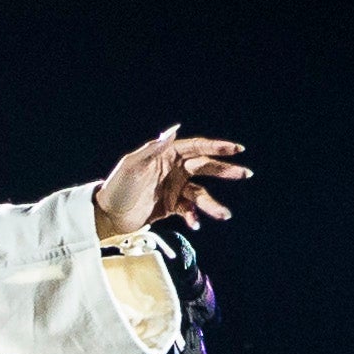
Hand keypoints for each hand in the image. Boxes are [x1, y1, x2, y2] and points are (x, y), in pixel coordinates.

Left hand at [93, 126, 249, 236]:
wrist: (107, 215)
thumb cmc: (117, 187)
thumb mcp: (133, 166)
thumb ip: (154, 149)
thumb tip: (174, 129)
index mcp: (166, 156)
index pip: (197, 147)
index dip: (217, 147)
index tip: (237, 149)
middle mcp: (173, 170)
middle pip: (205, 167)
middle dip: (226, 170)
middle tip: (246, 173)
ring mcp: (173, 189)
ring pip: (200, 194)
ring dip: (212, 204)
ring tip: (225, 215)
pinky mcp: (170, 207)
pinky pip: (189, 210)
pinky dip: (194, 217)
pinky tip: (195, 224)